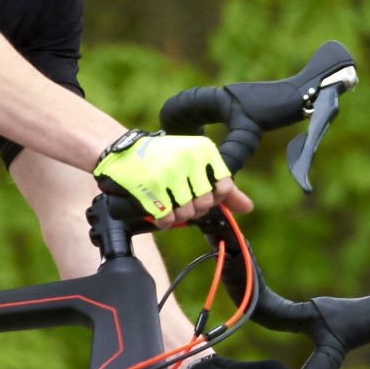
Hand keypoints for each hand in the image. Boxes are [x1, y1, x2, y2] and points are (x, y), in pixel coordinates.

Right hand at [95, 131, 252, 223]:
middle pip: (204, 204)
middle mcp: (188, 159)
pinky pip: (167, 218)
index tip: (199, 192)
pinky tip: (158, 209)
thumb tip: (247, 208)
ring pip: (186, 213)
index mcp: (203, 149)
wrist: (122, 151)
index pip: (224, 188)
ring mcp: (169, 173)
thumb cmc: (163, 158)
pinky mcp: (150, 187)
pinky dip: (163, 219)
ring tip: (168, 202)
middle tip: (180, 198)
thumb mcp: (194, 162)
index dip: (213, 198)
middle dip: (192, 208)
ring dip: (176, 214)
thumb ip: (222, 185)